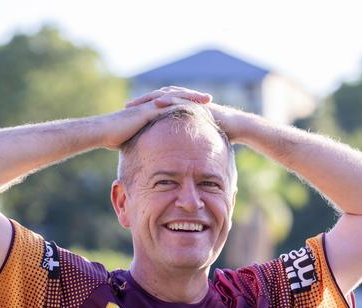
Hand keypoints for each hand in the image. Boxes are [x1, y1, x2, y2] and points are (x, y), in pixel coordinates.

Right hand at [99, 86, 212, 149]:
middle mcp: (150, 104)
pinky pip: (167, 105)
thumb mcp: (133, 139)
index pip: (170, 103)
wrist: (101, 132)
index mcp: (149, 109)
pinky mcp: (147, 110)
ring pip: (174, 97)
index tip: (199, 107)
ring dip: (191, 97)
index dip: (185, 103)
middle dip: (193, 96)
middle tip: (209, 98)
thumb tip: (148, 151)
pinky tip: (193, 106)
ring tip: (207, 99)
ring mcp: (149, 105)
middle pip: (176, 95)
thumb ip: (143, 141)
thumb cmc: (112, 137)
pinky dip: (181, 104)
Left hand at [127, 87, 248, 142]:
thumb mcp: (192, 139)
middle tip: (126, 106)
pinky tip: (159, 103)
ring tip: (137, 103)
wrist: (235, 127)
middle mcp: (182, 101)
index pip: (155, 107)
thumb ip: (180, 143)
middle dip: (142, 101)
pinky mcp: (198, 101)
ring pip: (167, 95)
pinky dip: (170, 100)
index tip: (127, 116)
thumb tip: (170, 158)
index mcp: (178, 109)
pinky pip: (182, 99)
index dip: (142, 110)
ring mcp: (190, 100)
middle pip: (157, 98)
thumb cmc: (214, 135)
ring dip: (151, 98)